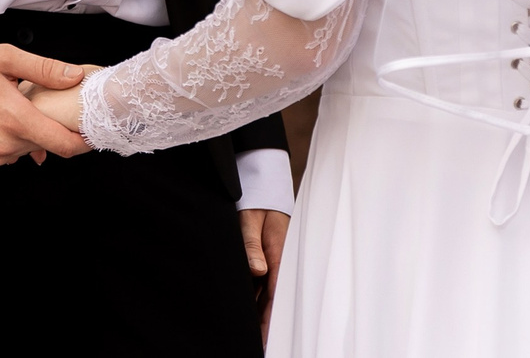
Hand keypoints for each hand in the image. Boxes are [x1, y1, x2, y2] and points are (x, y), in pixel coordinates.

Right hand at [0, 45, 89, 167]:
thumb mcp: (5, 58)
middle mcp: (5, 143)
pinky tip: (2, 119)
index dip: (83, 142)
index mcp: (15, 118)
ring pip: (28, 148)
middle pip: (46, 144)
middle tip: (45, 104)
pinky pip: (10, 154)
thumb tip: (74, 76)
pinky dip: (13, 139)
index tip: (93, 133)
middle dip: (52, 127)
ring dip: (31, 133)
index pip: (62, 143)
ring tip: (15, 108)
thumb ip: (44, 69)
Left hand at [243, 209, 289, 338]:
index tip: (269, 337)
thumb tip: (257, 270)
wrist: (263, 187)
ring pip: (267, 296)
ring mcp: (274, 263)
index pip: (277, 292)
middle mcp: (280, 262)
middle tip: (264, 345)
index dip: (272, 318)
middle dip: (269, 323)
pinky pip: (262, 287)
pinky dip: (257, 302)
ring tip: (257, 338)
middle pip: (273, 300)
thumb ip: (251, 243)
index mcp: (280, 253)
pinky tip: (250, 318)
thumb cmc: (257, 202)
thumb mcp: (250, 219)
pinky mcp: (267, 261)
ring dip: (262, 315)